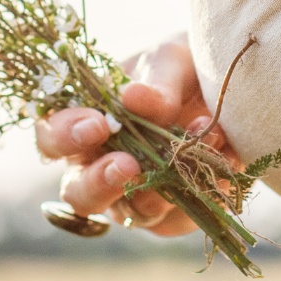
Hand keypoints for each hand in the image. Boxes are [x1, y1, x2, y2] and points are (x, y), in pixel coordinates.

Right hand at [33, 35, 234, 235]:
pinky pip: (180, 216)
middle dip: (99, 183)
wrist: (229, 91)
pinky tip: (220, 155)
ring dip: (160, 188)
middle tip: (127, 165)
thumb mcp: (171, 63)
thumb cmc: (180, 71)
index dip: (64, 137)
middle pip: (79, 195)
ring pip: (131, 214)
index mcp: (83, 125)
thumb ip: (156, 83)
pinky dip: (199, 188)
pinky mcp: (175, 216)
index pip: (52, 139)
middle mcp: (100, 168)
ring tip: (191, 151)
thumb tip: (134, 98)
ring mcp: (135, 197)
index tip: (96, 125)